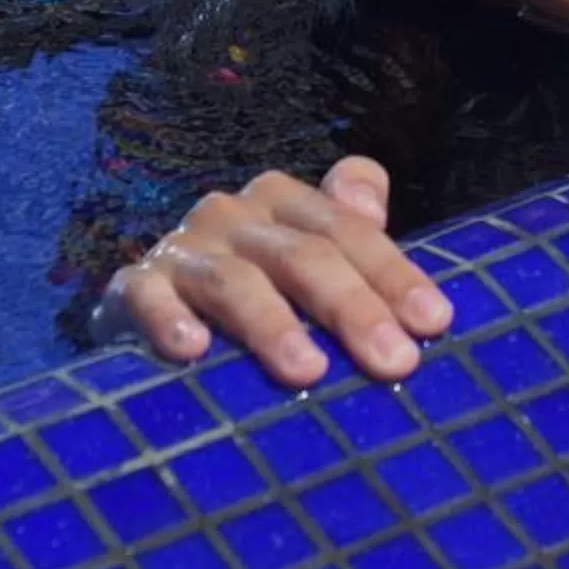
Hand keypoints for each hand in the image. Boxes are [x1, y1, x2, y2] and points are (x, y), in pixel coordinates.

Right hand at [92, 156, 453, 386]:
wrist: (154, 310)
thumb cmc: (257, 290)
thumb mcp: (309, 255)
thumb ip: (350, 230)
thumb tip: (372, 196)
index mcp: (285, 203)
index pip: (349, 231)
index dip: (393, 273)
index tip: (434, 323)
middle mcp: (234, 215)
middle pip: (302, 255)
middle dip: (352, 307)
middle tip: (394, 361)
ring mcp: (182, 249)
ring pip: (234, 280)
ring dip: (272, 325)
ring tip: (308, 372)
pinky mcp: (134, 286)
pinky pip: (147, 296)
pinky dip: (168, 319)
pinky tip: (192, 351)